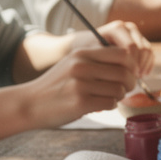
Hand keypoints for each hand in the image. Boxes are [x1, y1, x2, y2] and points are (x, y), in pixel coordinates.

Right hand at [23, 47, 137, 126]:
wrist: (29, 103)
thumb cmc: (57, 85)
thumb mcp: (73, 63)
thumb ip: (97, 60)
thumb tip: (131, 63)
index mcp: (82, 53)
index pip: (123, 54)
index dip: (131, 65)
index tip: (128, 73)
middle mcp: (82, 66)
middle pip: (125, 73)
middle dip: (129, 83)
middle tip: (123, 89)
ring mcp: (80, 85)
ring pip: (119, 90)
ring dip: (118, 96)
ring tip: (107, 97)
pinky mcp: (80, 103)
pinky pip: (110, 103)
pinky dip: (109, 106)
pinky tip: (98, 105)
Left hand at [75, 20, 154, 76]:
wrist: (89, 48)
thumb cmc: (89, 52)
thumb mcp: (94, 55)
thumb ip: (108, 60)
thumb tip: (125, 71)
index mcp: (117, 28)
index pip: (131, 47)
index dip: (130, 63)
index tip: (125, 76)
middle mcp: (129, 28)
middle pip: (142, 48)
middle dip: (138, 66)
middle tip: (131, 79)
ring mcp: (136, 35)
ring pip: (148, 51)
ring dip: (144, 66)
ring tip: (135, 78)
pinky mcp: (141, 42)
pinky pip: (150, 54)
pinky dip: (147, 66)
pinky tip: (140, 76)